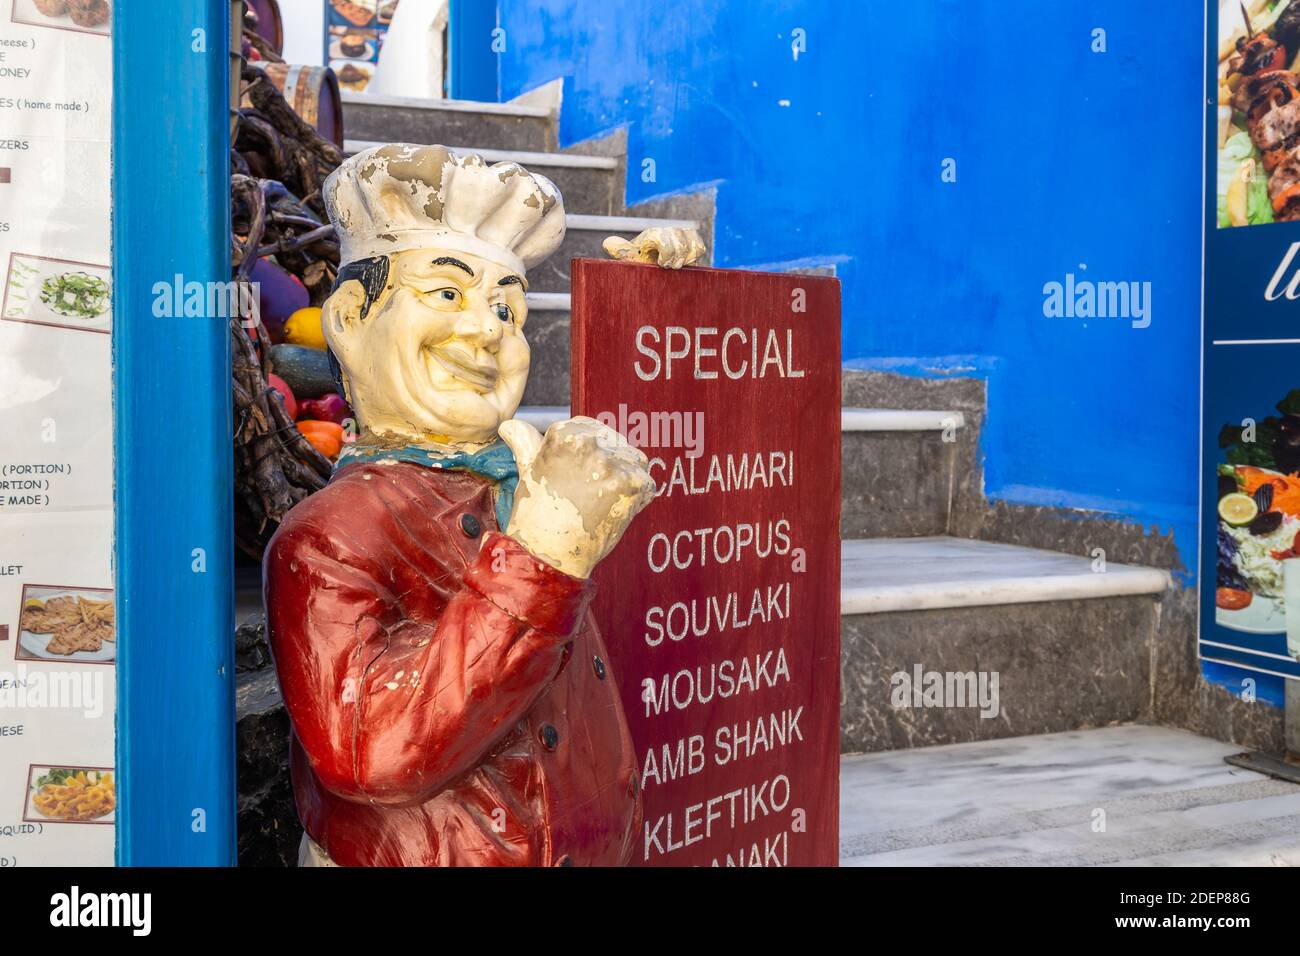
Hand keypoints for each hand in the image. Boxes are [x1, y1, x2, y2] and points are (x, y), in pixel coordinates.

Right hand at [498, 416, 654, 578]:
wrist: (548, 555)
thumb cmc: (536, 515)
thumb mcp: (527, 470)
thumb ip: (526, 442)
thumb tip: (510, 425)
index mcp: (565, 434)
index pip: (591, 429)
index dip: (589, 454)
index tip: (581, 474)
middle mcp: (591, 443)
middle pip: (614, 444)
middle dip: (607, 466)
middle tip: (588, 493)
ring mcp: (614, 464)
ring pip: (634, 461)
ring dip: (625, 479)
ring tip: (601, 501)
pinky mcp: (633, 485)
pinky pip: (646, 484)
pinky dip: (636, 499)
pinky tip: (613, 510)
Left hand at [602, 227, 705, 268]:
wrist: (653, 271)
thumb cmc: (641, 267)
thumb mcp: (631, 261)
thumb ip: (622, 252)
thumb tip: (607, 244)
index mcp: (651, 235)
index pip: (660, 236)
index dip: (665, 252)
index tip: (662, 265)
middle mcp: (666, 231)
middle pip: (678, 240)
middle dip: (676, 257)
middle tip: (668, 267)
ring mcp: (680, 235)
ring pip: (690, 243)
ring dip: (685, 258)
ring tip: (676, 266)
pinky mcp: (692, 242)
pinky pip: (699, 246)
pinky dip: (694, 256)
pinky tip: (686, 263)